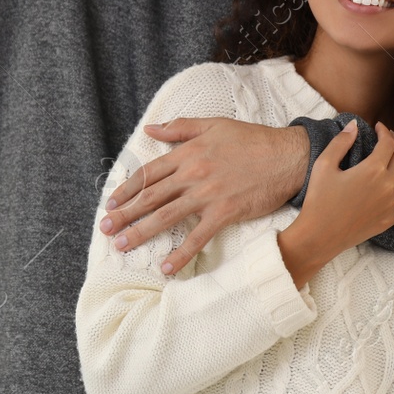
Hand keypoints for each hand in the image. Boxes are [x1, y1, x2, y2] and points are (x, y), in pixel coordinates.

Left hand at [100, 117, 315, 274]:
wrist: (288, 155)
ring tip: (122, 245)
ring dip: (141, 232)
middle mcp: (192, 174)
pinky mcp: (225, 213)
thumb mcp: (213, 125)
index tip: (111, 202)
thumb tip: (150, 129)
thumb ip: (180, 128)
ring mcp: (207, 195)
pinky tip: (166, 267)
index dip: (127, 189)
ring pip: (166, 216)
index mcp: (187, 154)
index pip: (148, 173)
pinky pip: (198, 237)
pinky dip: (181, 254)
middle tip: (105, 228)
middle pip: (150, 196)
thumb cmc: (252, 139)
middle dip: (125, 213)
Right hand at [295, 121, 393, 260]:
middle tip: (390, 136)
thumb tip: (354, 126)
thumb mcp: (324, 165)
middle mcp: (387, 185)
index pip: (387, 144)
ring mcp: (391, 203)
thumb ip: (340, 142)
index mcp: (372, 169)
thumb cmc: (319, 199)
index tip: (379, 126)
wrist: (320, 234)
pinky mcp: (390, 218)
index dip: (385, 132)